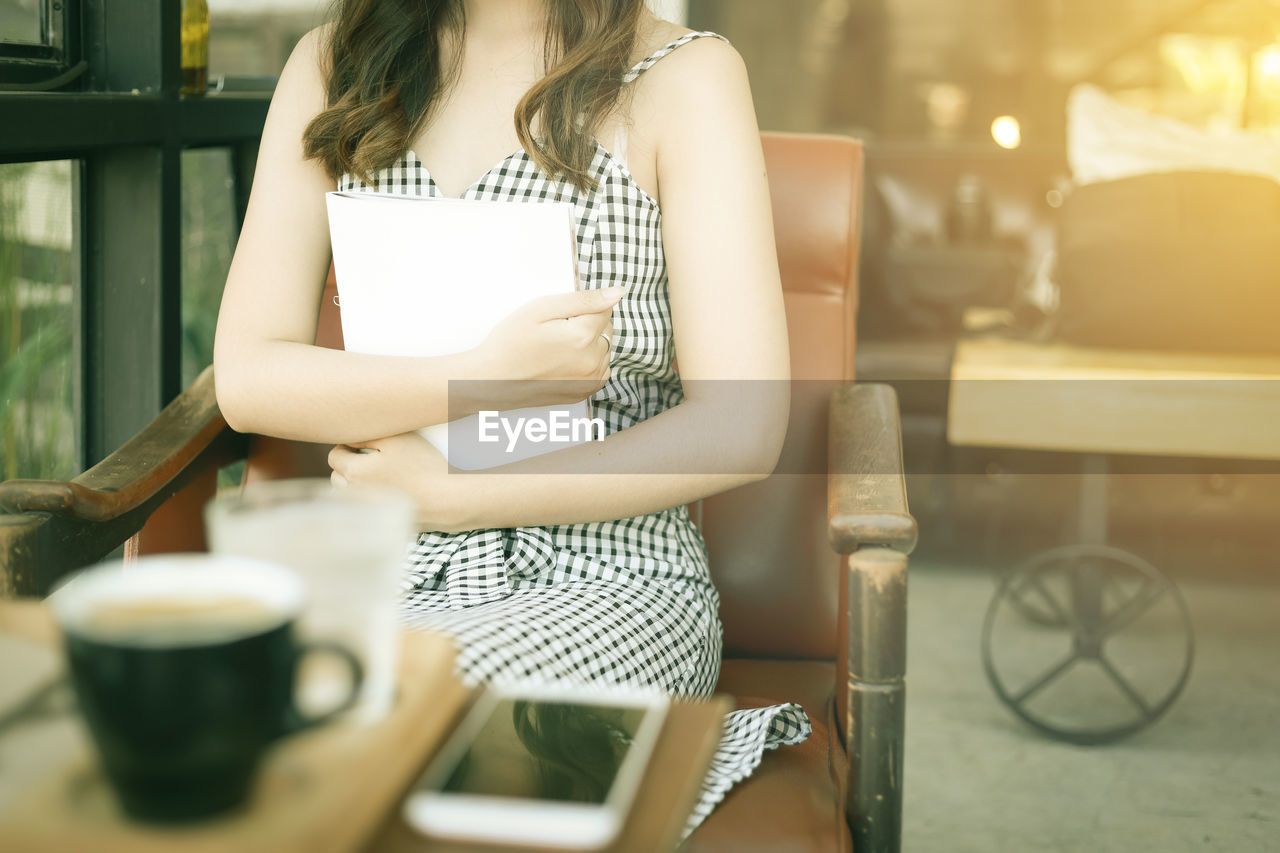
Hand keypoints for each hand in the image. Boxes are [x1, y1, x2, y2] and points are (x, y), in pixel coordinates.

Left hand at [328, 433, 470, 532]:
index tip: (363, 445)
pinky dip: (369, 500)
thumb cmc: (424, 466)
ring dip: (355, 485)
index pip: (334, 456)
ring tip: (378, 477)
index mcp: (355, 472)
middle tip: (372, 459)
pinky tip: (387, 493)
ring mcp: (367, 512)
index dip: (347, 447)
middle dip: (349, 466)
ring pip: (348, 496)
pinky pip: (364, 509)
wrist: (447, 499)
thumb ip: (366, 435)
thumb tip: (347, 437)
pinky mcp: (380, 523)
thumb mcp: (397, 439)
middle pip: (337, 477)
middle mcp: (355, 495)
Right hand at [472, 287, 623, 408]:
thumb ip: (584, 299)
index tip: (559, 316)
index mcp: (583, 336)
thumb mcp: (542, 309)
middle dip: (588, 324)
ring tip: (556, 348)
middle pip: (606, 328)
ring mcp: (590, 381)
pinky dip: (588, 362)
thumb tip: (618, 292)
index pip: (604, 308)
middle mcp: (592, 361)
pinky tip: (564, 361)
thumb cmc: (511, 342)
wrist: (491, 380)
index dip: (581, 308)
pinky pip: (600, 369)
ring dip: (589, 344)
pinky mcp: (584, 393)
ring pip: (604, 349)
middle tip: (554, 332)